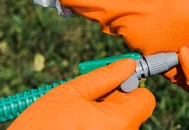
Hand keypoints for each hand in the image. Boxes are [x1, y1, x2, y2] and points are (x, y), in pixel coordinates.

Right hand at [8, 59, 154, 129]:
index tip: (112, 83)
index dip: (129, 87)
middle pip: (133, 111)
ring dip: (104, 115)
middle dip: (114, 101)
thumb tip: (127, 64)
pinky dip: (98, 127)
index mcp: (120, 121)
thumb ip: (103, 77)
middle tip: (87, 100)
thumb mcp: (69, 93)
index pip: (146, 98)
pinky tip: (77, 126)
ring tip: (76, 116)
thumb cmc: (42, 126)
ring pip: (120, 123)